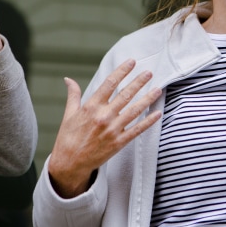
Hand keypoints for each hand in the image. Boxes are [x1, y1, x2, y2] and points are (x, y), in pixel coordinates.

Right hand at [47, 60, 162, 197]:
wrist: (69, 164)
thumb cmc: (68, 138)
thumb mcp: (68, 115)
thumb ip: (73, 95)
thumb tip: (68, 79)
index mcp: (91, 107)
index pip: (110, 83)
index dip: (122, 71)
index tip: (132, 62)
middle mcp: (103, 116)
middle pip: (125, 94)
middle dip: (139, 82)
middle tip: (149, 73)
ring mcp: (112, 130)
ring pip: (134, 110)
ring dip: (147, 98)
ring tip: (158, 89)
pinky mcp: (118, 142)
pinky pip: (137, 130)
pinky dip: (148, 122)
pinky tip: (158, 113)